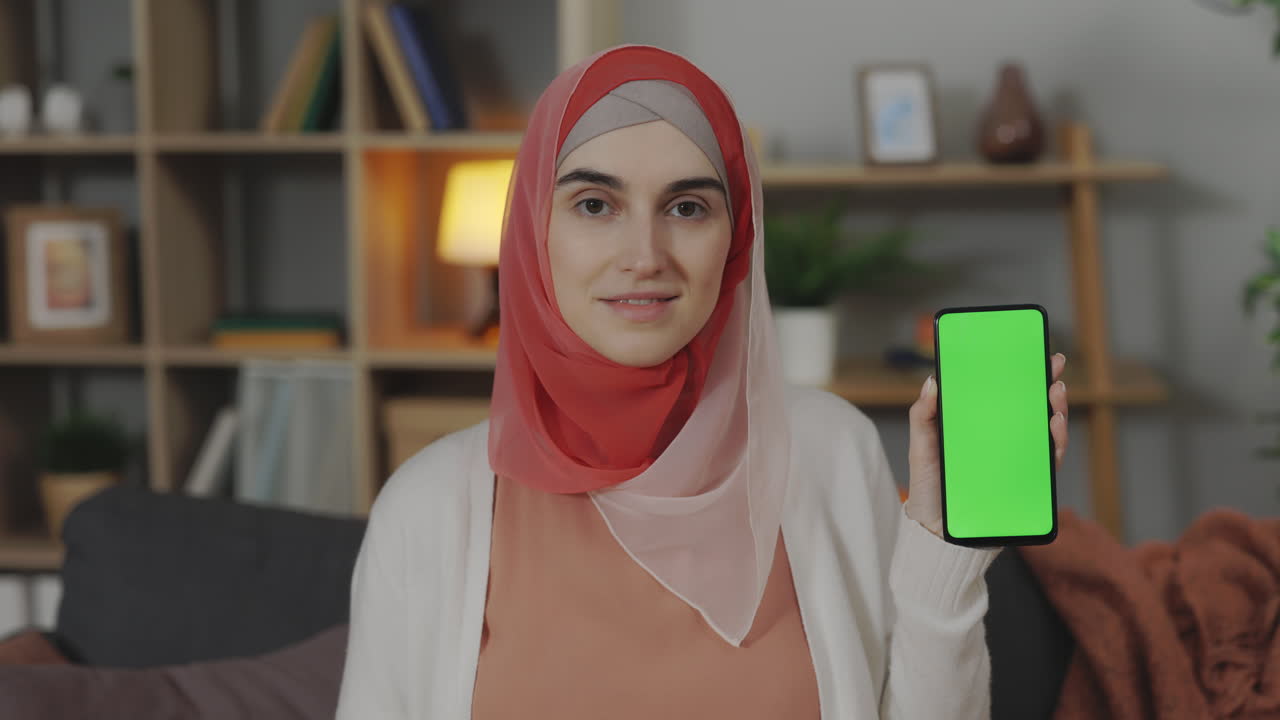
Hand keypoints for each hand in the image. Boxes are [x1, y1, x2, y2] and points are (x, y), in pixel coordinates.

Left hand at [904, 353, 1069, 538]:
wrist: (937, 532)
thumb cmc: (928, 488)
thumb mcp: (921, 448)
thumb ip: (923, 416)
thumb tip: (933, 380)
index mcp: (978, 428)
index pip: (1003, 395)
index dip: (1018, 374)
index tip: (1030, 351)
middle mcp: (1002, 442)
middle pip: (1029, 408)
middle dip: (1045, 384)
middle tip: (1053, 364)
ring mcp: (1015, 462)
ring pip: (1044, 431)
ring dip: (1056, 408)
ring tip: (1054, 391)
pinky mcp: (1025, 485)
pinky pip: (1047, 462)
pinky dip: (1056, 443)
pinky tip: (1054, 425)